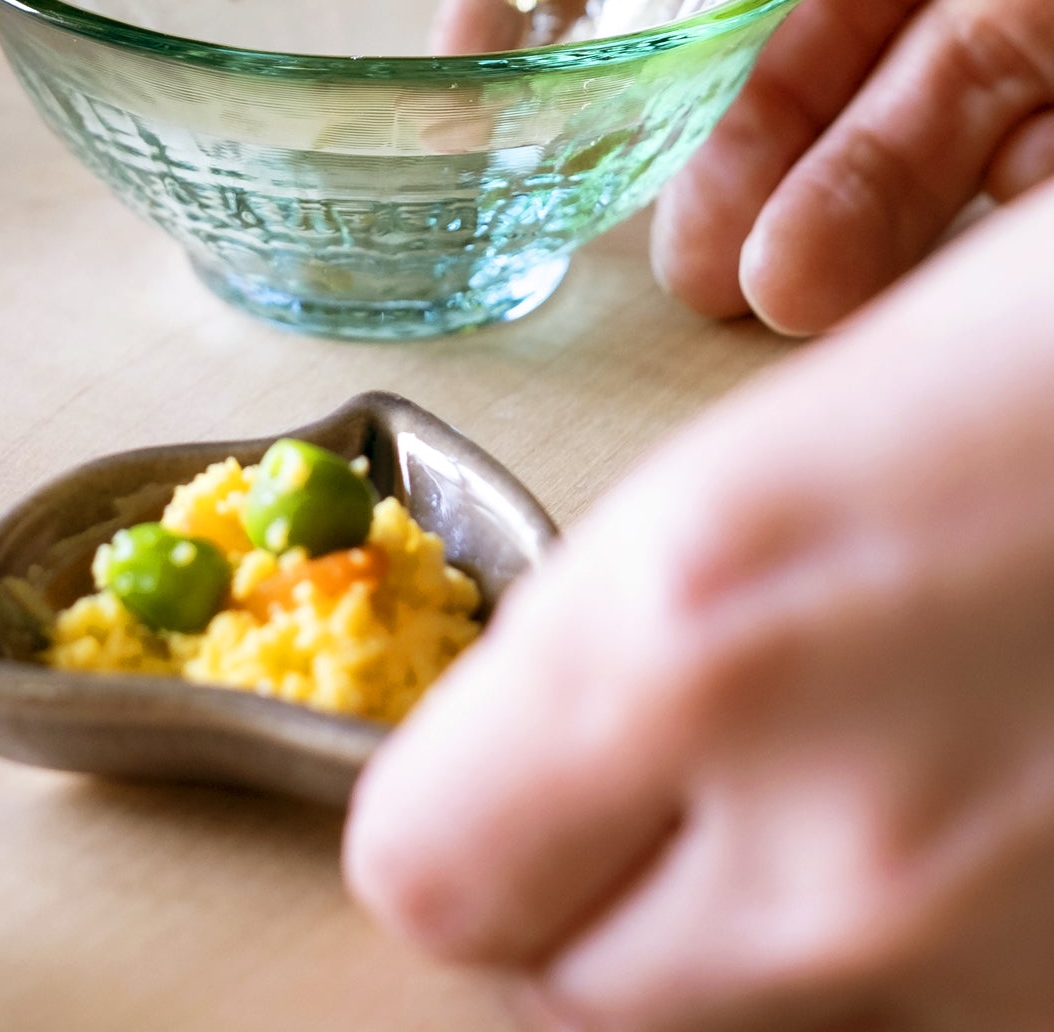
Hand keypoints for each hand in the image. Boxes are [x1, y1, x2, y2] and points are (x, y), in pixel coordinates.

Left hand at [344, 181, 1053, 1030]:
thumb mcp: (786, 448)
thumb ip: (630, 626)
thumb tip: (534, 733)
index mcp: (701, 639)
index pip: (425, 871)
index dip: (449, 814)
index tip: (488, 763)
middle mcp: (838, 846)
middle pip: (568, 994)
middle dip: (575, 895)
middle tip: (638, 791)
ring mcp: (1003, 971)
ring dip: (738, 940)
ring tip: (823, 788)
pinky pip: (917, 1029)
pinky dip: (895, 971)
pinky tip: (961, 828)